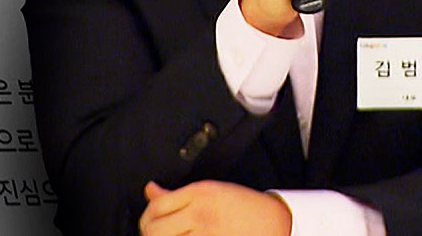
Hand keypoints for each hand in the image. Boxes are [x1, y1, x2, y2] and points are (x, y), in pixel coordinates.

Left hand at [140, 180, 291, 235]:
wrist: (275, 222)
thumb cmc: (242, 205)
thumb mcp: (209, 190)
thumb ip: (175, 194)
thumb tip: (149, 190)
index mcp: (198, 194)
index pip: (156, 207)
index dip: (146, 218)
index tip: (148, 222)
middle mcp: (201, 215)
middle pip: (155, 231)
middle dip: (149, 234)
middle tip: (155, 234)